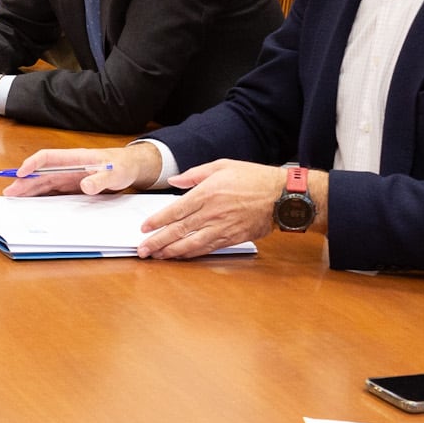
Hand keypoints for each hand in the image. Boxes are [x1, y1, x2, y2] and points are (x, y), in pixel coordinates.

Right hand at [2, 143, 156, 196]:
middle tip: (9, 192)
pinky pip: (52, 190)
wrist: (130, 168)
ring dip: (28, 189)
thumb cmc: (123, 166)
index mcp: (75, 158)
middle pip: (41, 172)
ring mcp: (68, 176)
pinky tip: (30, 203)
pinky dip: (40, 196)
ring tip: (13, 197)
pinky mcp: (71, 186)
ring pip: (43, 182)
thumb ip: (101, 179)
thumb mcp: (116, 173)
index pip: (48, 157)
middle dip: (24, 181)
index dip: (33, 164)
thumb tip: (85, 186)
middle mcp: (68, 167)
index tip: (21, 173)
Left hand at [136, 159, 303, 258]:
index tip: (143, 228)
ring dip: (170, 252)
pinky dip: (191, 254)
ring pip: (190, 244)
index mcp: (206, 193)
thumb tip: (174, 181)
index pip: (174, 210)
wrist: (281, 196)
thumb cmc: (253, 178)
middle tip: (142, 250)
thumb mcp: (221, 166)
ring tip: (156, 257)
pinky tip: (179, 256)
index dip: (157, 221)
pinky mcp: (231, 238)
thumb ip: (194, 174)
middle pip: (178, 231)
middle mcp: (211, 213)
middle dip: (157, 242)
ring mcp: (221, 228)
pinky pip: (206, 249)